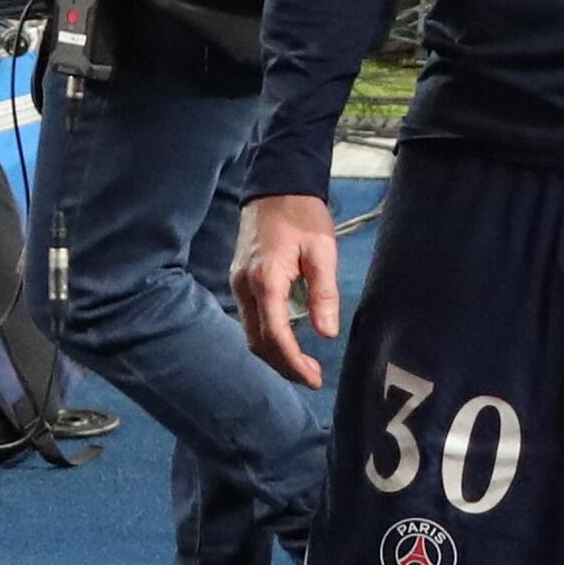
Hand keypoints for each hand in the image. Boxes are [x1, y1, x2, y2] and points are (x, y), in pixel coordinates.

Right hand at [234, 191, 343, 387]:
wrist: (276, 186)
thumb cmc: (303, 214)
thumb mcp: (322, 250)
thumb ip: (323, 292)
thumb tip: (325, 332)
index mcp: (265, 280)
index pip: (275, 335)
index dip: (293, 363)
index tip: (313, 378)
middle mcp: (244, 286)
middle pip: (258, 341)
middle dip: (283, 365)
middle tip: (311, 377)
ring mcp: (238, 283)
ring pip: (250, 333)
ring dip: (274, 354)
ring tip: (302, 366)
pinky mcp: (240, 280)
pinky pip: (249, 319)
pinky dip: (267, 337)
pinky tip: (287, 342)